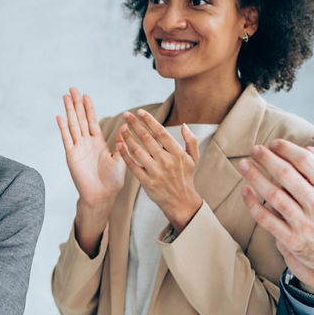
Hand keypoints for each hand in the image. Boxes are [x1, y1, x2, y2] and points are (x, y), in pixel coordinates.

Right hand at [57, 88, 126, 254]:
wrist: (102, 196)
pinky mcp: (71, 156)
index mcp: (98, 143)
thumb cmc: (112, 181)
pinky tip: (59, 116)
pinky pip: (67, 139)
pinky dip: (63, 128)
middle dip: (77, 104)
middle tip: (72, 89)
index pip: (92, 121)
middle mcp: (86, 143)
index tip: (86, 95)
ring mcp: (78, 148)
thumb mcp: (120, 159)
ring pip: (73, 125)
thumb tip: (126, 125)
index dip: (88, 108)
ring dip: (69, 111)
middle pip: (80, 119)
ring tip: (65, 97)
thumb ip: (121, 142)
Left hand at [118, 109, 202, 231]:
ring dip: (128, 138)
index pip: (161, 133)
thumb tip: (183, 125)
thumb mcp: (193, 158)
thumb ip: (191, 140)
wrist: (181, 202)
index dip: (150, 121)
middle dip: (135, 125)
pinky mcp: (146, 182)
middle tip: (126, 115)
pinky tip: (119, 146)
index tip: (140, 112)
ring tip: (122, 128)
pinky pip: (133, 166)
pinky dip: (125, 155)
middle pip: (147, 139)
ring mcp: (156, 172)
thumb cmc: (186, 177)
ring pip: (138, 151)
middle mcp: (166, 161)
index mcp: (177, 153)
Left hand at [238, 140, 313, 289]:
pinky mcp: (293, 241)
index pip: (305, 161)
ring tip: (243, 164)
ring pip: (273, 195)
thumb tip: (309, 150)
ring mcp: (305, 224)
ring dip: (254, 177)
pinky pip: (267, 220)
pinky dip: (253, 204)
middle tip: (254, 149)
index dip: (286, 149)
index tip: (274, 143)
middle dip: (266, 159)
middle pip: (286, 175)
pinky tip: (245, 191)